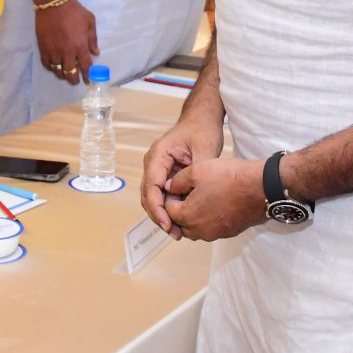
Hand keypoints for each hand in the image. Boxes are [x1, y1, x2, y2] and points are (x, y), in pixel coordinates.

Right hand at [35, 0, 96, 85]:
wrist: (53, 4)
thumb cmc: (74, 11)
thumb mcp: (90, 21)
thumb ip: (93, 39)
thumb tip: (96, 53)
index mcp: (80, 46)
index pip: (85, 67)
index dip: (87, 76)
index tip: (88, 80)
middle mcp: (67, 52)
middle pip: (70, 73)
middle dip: (74, 79)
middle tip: (75, 80)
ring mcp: (54, 52)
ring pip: (58, 71)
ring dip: (62, 75)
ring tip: (64, 74)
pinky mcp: (43, 49)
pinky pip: (47, 64)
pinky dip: (51, 68)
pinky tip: (54, 66)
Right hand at [141, 104, 223, 236]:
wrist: (202, 119)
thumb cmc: (201, 129)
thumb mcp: (204, 149)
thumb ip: (197, 172)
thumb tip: (192, 195)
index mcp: (159, 155)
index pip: (151, 185)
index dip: (157, 207)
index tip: (168, 223)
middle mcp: (153, 163)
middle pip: (148, 195)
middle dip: (159, 215)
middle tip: (174, 233)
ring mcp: (157, 169)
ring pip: (153, 198)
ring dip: (163, 215)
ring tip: (178, 232)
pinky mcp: (165, 175)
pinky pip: (162, 195)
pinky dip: (169, 208)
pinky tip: (180, 221)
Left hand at [163, 157, 267, 241]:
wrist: (260, 188)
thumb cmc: (227, 177)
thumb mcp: (197, 171)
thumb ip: (177, 181)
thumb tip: (168, 187)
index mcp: (188, 216)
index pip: (168, 210)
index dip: (170, 196)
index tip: (176, 185)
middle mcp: (199, 231)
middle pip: (180, 223)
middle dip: (179, 210)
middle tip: (185, 192)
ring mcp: (215, 234)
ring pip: (195, 228)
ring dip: (192, 216)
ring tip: (199, 198)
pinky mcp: (228, 233)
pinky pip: (210, 229)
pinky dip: (207, 219)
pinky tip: (214, 204)